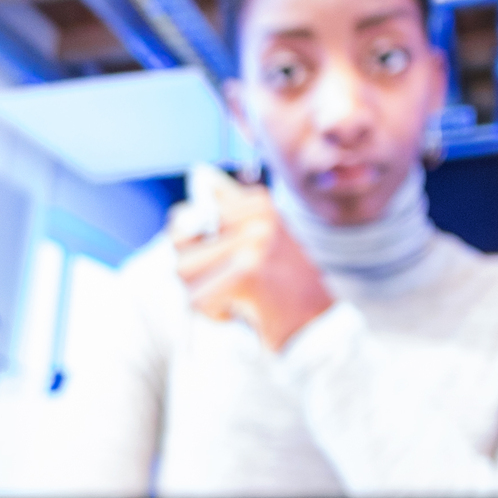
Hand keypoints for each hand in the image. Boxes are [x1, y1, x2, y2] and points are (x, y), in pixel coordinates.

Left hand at [172, 175, 335, 352]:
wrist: (319, 323)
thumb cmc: (284, 282)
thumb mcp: (262, 234)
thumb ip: (229, 205)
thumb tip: (198, 173)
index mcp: (256, 202)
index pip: (183, 216)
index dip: (192, 247)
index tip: (222, 261)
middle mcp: (256, 215)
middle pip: (177, 240)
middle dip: (191, 271)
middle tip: (224, 285)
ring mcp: (253, 242)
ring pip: (183, 269)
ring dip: (201, 292)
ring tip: (232, 296)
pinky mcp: (247, 273)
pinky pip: (199, 298)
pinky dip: (213, 312)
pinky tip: (238, 311)